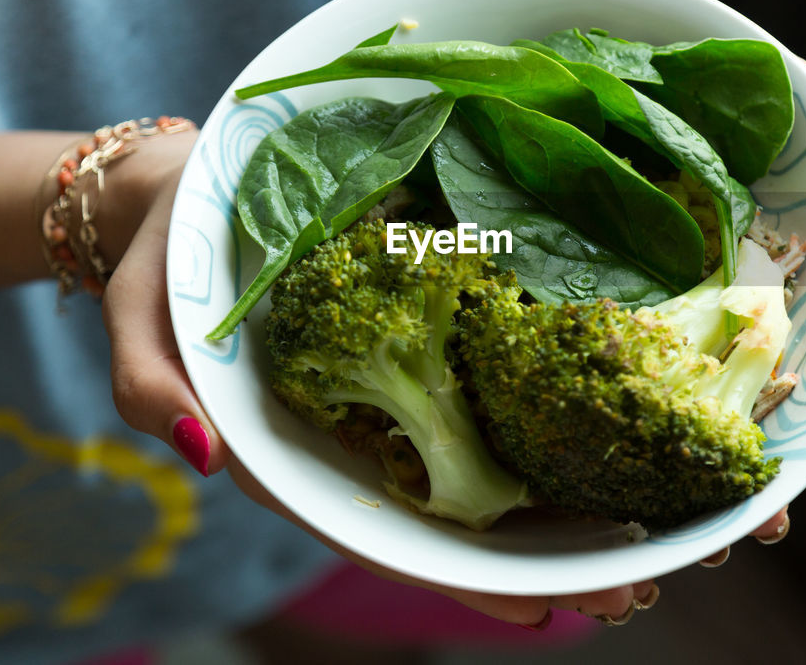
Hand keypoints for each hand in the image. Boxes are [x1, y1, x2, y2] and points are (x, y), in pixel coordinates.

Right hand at [97, 122, 804, 629]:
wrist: (192, 193)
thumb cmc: (168, 256)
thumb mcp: (143, 316)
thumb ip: (149, 386)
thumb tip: (197, 450)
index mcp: (306, 452)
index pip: (391, 535)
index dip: (467, 581)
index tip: (548, 612)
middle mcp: (368, 430)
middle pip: (464, 514)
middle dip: (550, 554)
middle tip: (644, 581)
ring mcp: (404, 384)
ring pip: (494, 456)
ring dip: (574, 493)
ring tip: (661, 526)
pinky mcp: (428, 333)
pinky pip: (495, 380)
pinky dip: (553, 408)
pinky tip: (615, 419)